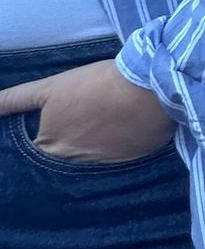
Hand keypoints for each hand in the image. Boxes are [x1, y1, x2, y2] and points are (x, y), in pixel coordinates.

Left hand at [0, 60, 174, 164]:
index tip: (61, 114)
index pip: (39, 145)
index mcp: (49, 146)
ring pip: (90, 152)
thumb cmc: (94, 85)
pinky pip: (116, 154)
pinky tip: (122, 123)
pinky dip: (116, 142)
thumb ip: (14, 100)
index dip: (46, 129)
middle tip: (84, 114)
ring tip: (103, 115)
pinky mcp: (130, 161)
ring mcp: (103, 164)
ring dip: (93, 139)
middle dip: (70, 136)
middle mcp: (72, 162)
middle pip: (64, 151)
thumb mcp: (49, 88)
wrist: (146, 91)